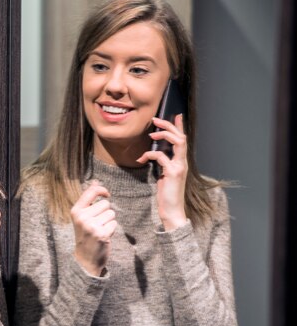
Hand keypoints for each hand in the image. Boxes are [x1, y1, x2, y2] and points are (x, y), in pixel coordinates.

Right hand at [71, 182, 116, 275]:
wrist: (85, 258)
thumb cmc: (85, 234)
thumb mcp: (82, 216)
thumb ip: (89, 200)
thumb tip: (96, 181)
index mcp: (76, 211)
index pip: (91, 191)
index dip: (101, 189)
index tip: (107, 194)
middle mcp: (82, 217)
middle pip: (105, 204)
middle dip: (105, 212)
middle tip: (98, 223)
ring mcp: (91, 226)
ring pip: (111, 213)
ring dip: (109, 221)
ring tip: (100, 229)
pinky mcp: (102, 234)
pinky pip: (114, 223)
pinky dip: (111, 229)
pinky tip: (104, 236)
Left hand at [137, 114, 187, 230]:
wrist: (171, 210)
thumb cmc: (166, 193)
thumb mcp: (164, 174)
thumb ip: (163, 163)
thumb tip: (155, 153)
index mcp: (180, 161)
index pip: (182, 140)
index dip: (180, 126)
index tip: (176, 115)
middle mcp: (183, 162)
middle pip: (181, 137)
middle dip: (169, 125)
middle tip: (155, 120)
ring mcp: (180, 167)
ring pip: (178, 142)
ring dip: (164, 134)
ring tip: (152, 134)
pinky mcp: (173, 173)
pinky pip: (162, 157)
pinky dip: (151, 154)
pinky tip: (142, 158)